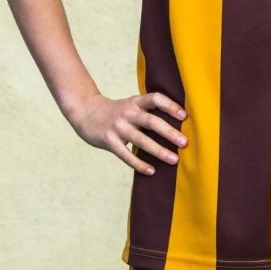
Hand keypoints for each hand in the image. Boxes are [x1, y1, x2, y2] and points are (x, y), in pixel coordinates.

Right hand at [70, 92, 187, 175]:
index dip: (170, 105)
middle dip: (169, 132)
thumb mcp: (131, 105)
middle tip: (185, 142)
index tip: (184, 116)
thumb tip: (176, 124)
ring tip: (174, 160)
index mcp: (135, 102)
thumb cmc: (117, 111)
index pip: (155, 99)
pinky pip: (125, 154)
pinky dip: (139, 164)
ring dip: (158, 151)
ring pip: (141, 140)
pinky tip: (151, 170)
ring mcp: (117, 127)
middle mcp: (127, 112)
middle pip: (151, 121)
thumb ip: (148, 112)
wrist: (86, 112)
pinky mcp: (108, 140)